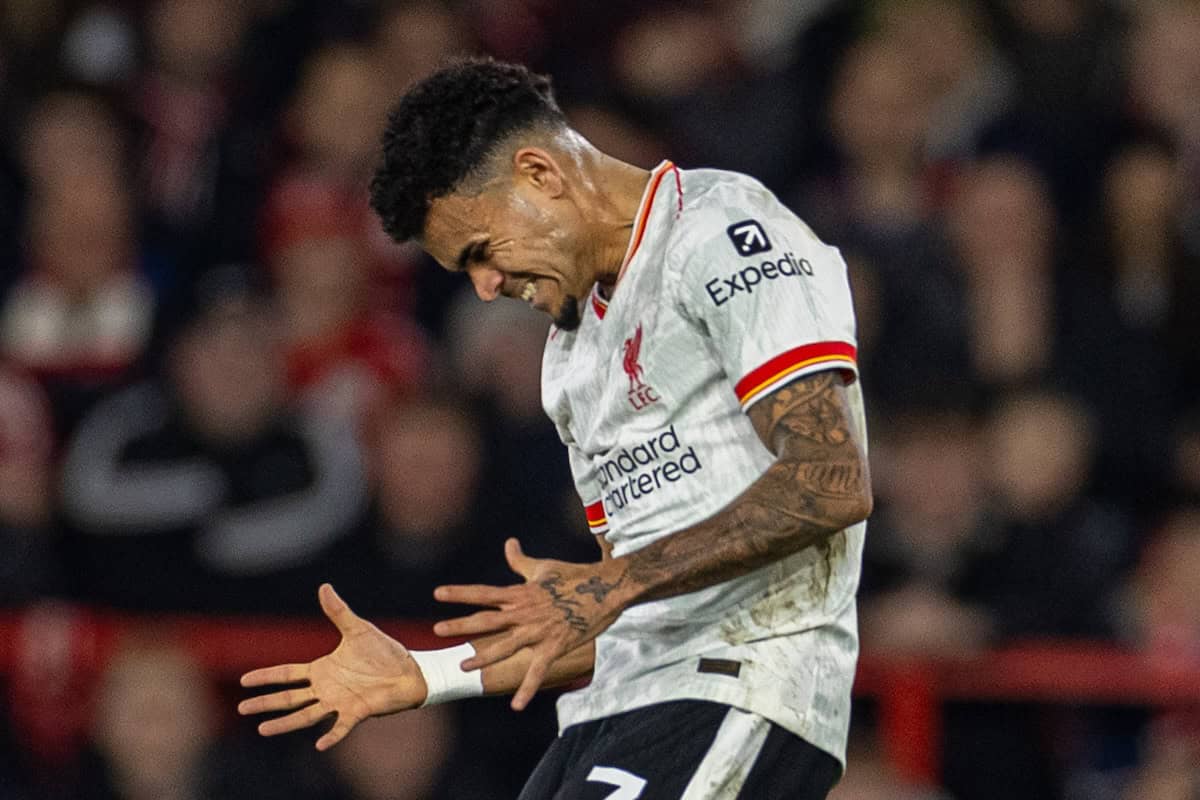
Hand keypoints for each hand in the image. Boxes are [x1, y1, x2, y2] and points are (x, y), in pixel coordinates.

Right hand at [238, 583, 425, 749]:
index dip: (266, 676)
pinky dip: (331, 735)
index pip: (287, 674)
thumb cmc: (384, 652)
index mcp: (322, 670)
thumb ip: (339, 612)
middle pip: (289, 697)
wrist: (409, 670)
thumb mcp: (358, 629)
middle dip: (265, 702)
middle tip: (241, 708)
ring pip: (306, 715)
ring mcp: (339, 702)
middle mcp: (326, 689)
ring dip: (285, 723)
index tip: (244, 680)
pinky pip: (342, 726)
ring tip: (262, 729)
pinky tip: (319, 745)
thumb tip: (324, 586)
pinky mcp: (357, 711)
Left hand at [434, 538, 628, 710]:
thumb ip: (521, 561)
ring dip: (484, 657)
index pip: (484, 592)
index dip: (460, 593)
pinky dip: (527, 689)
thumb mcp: (543, 567)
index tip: (437, 593)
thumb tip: (509, 543)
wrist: (606, 587)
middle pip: (487, 619)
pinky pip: (538, 671)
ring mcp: (539, 630)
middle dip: (461, 625)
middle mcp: (524, 612)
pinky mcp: (555, 646)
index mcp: (520, 593)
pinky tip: (516, 706)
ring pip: (506, 645)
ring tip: (464, 667)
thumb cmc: (574, 575)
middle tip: (437, 630)